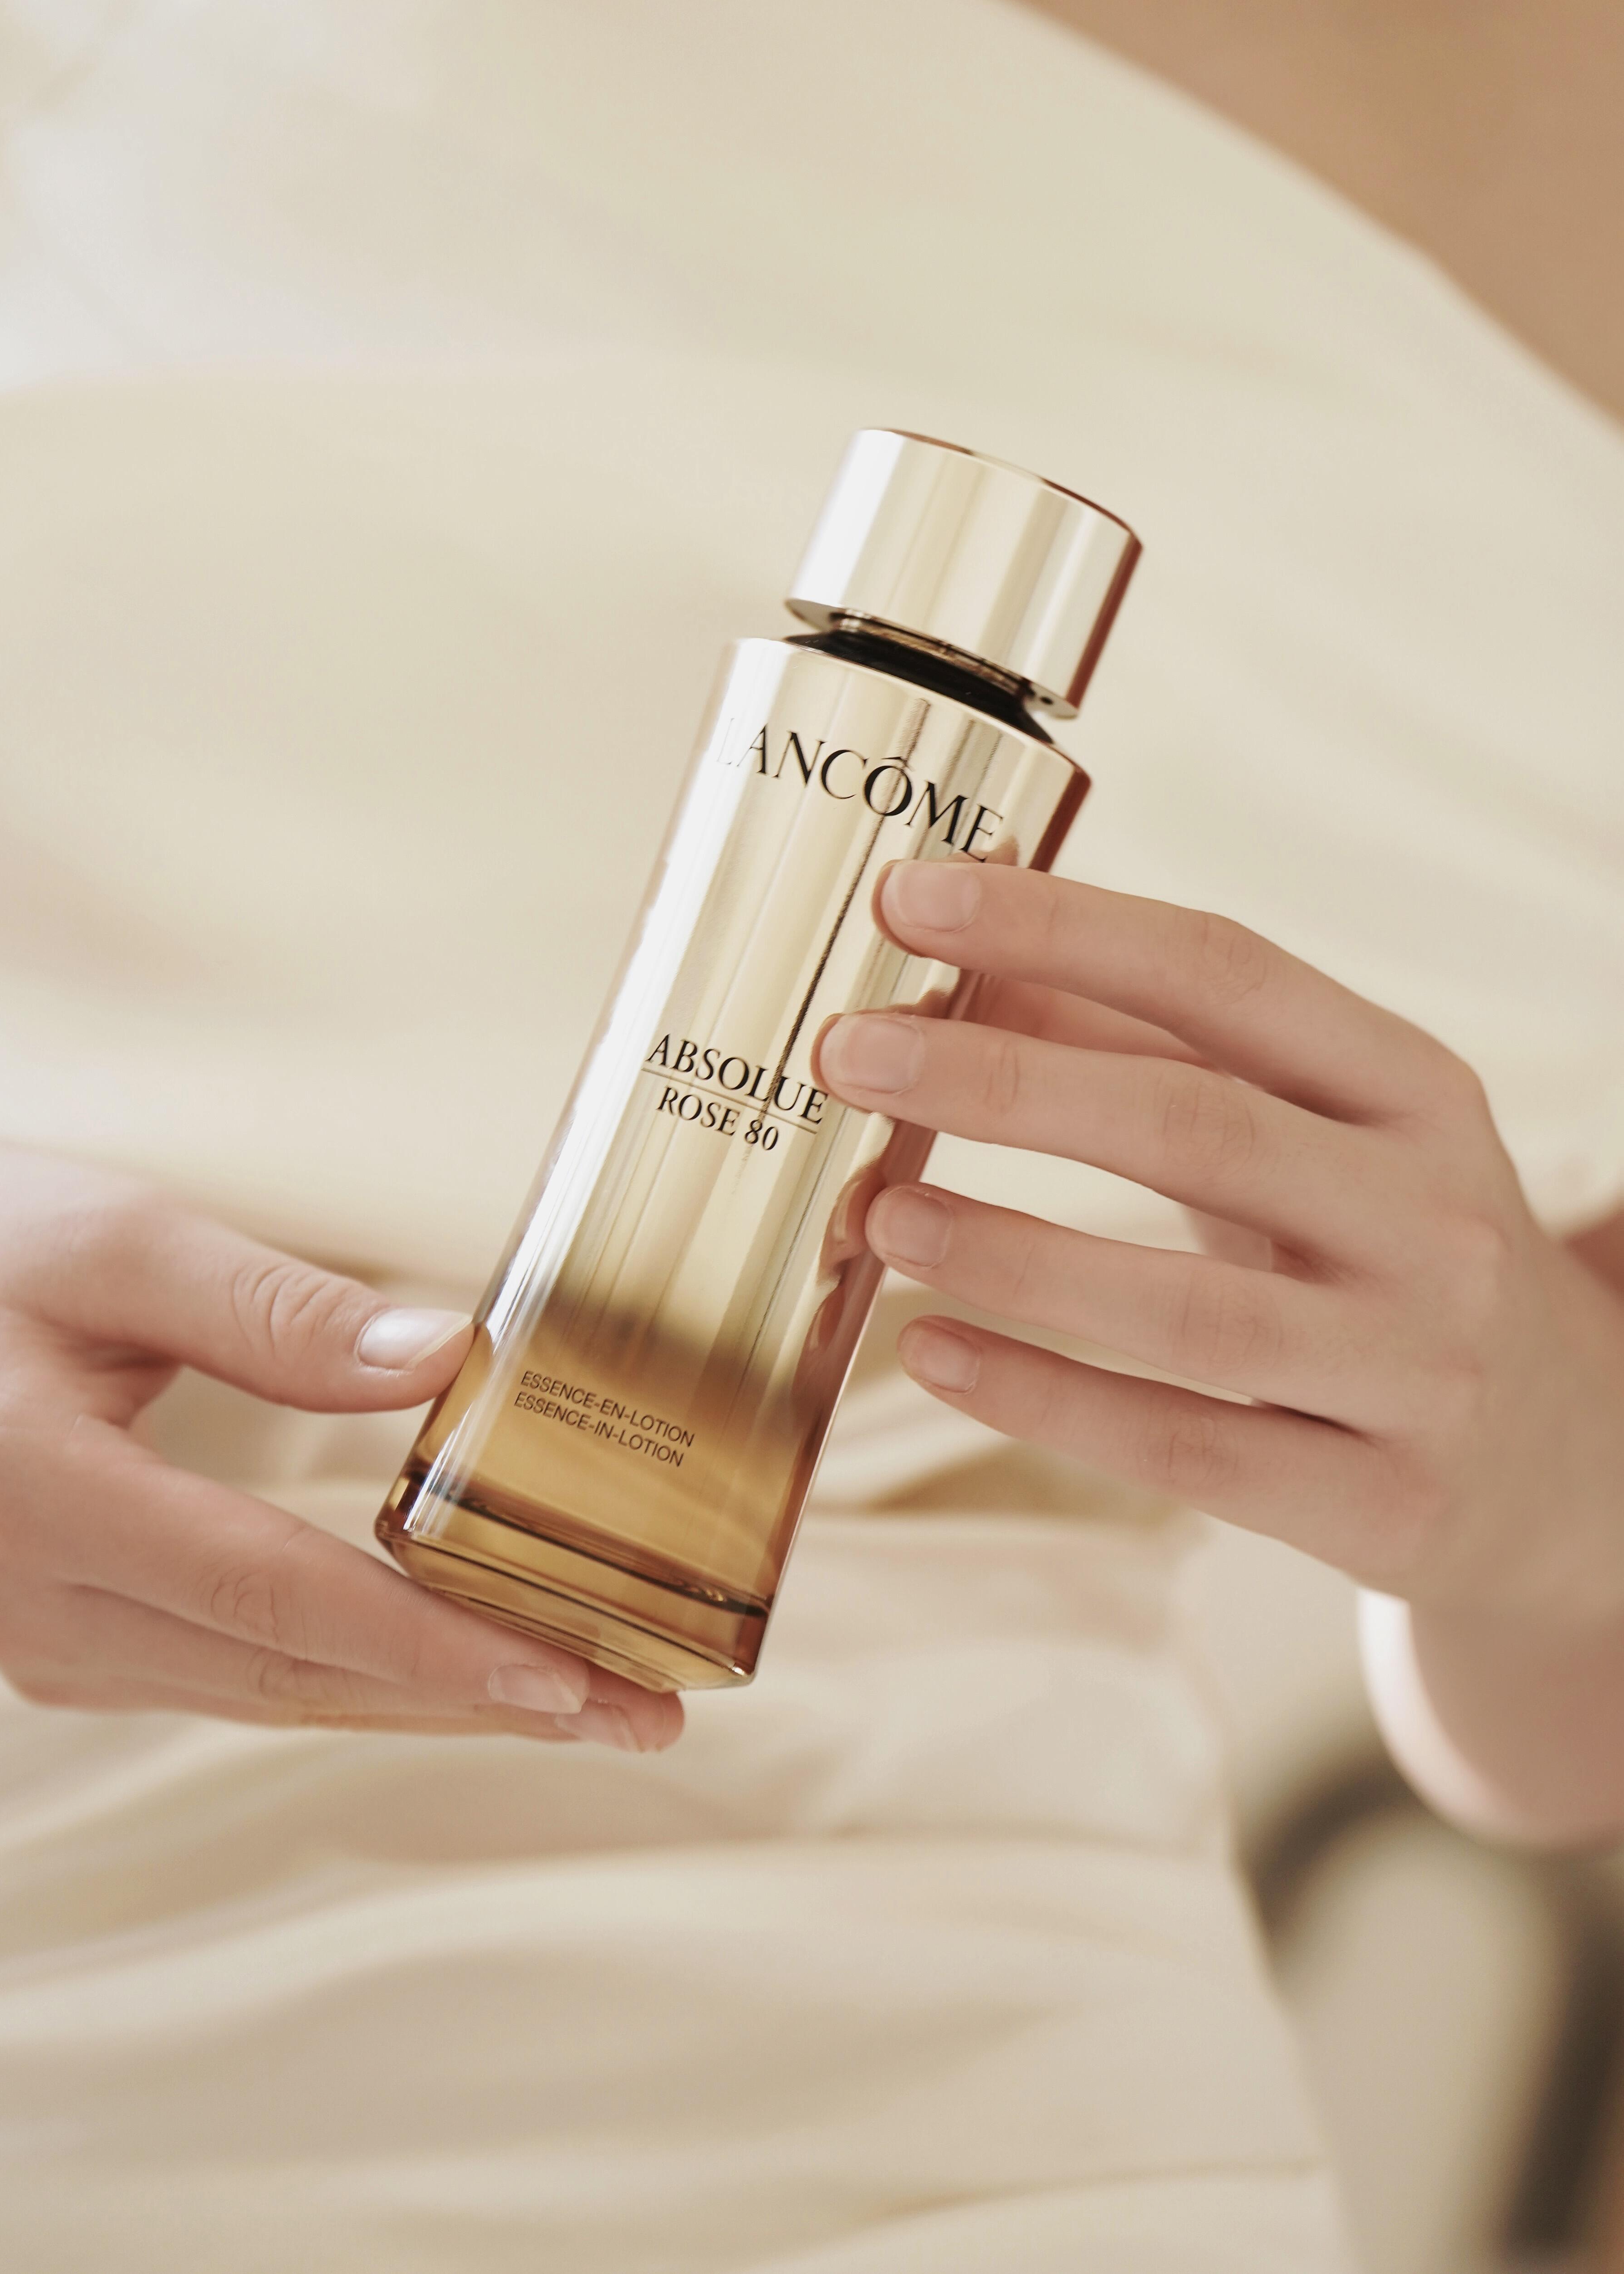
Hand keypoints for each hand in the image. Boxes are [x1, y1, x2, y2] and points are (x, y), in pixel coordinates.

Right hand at [0, 1134, 680, 1752]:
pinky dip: (358, 1679)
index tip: (569, 1672)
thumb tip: (447, 1361)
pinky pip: (236, 1676)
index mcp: (25, 1492)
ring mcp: (38, 1641)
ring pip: (271, 1693)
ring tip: (590, 1704)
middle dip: (474, 1699)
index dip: (428, 1641)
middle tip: (640, 1711)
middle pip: (288, 1671)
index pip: (267, 1593)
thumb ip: (278, 1309)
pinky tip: (460, 1676)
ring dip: (432, 1703)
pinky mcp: (65, 1642)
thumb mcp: (118, 1234)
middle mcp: (22, 1602)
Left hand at [815, 861, 1623, 1838]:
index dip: (1063, 927)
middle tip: (850, 1053)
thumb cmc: (1395, 1256)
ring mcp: (1419, 1371)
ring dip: (1014, 1255)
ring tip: (879, 1212)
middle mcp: (1433, 1218)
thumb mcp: (1314, 1133)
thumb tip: (965, 974)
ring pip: (1190, 1312)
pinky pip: (1189, 1452)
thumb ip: (1147, 1051)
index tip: (913, 895)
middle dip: (1006, 1083)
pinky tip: (934, 1352)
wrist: (1573, 1466)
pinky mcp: (1381, 1507)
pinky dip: (1046, 1401)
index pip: (1227, 973)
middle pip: (1197, 1126)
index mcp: (1414, 1090)